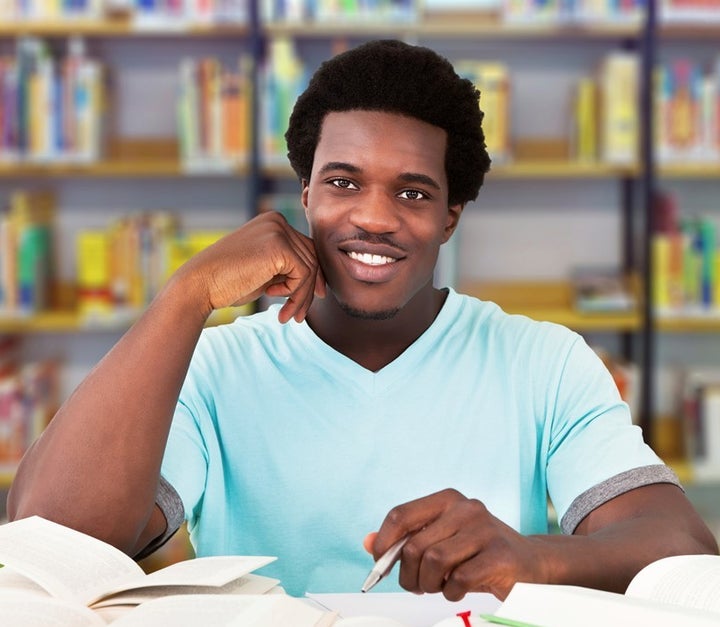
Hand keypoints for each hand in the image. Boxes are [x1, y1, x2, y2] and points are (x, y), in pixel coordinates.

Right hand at [175, 211, 325, 322]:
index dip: (312, 278)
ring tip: (288, 316)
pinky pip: (303, 274)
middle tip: (299, 316)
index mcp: (272, 222)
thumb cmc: (228, 282)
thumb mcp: (264, 270)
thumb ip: (287, 267)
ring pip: (310, 268)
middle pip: (311, 258)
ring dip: (301, 297)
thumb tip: (319, 279)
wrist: (199, 284)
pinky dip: (294, 292)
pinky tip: (272, 296)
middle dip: (308, 291)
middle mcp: (277, 220)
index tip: (311, 300)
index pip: (306, 249)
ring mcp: (278, 230)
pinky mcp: (279, 246)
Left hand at [369, 489, 546, 600]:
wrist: (531, 563)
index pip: (400, 515)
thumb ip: (406, 539)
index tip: (381, 561)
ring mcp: (484, 530)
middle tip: (418, 584)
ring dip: (429, 584)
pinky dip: (451, 592)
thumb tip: (369, 543)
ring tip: (439, 585)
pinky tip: (458, 589)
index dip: (384, 542)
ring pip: (433, 562)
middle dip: (409, 575)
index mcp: (447, 499)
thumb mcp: (441, 539)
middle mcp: (465, 508)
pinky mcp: (499, 555)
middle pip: (414, 545)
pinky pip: (458, 579)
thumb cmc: (479, 552)